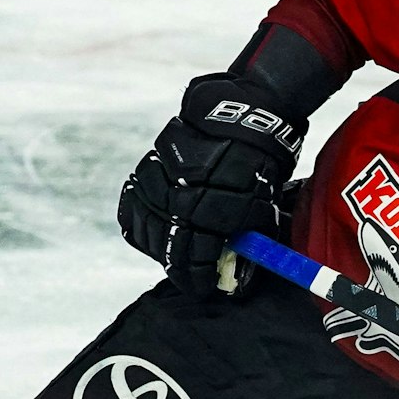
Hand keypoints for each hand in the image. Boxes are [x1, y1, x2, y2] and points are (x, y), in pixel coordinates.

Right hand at [118, 74, 304, 295]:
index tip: (205, 288)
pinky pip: (134, 200)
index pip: (201, 248)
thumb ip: (248, 236)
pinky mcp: (150, 163)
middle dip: (180, 266)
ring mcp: (164, 172)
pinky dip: (140, 221)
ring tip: (173, 259)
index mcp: (221, 196)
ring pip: (150, 222)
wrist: (246, 111)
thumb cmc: (263, 161)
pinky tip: (150, 234)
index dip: (200, 274)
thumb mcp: (264, 199)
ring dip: (160, 247)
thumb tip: (236, 274)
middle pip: (172, 239)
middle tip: (189, 279)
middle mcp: (187, 184)